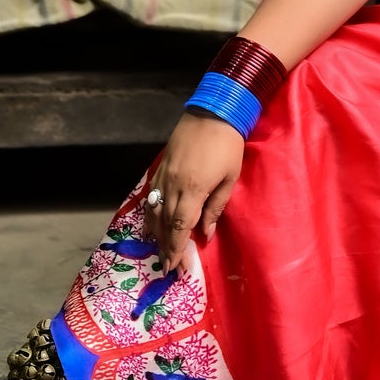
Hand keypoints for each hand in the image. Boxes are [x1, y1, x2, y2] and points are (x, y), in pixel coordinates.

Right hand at [143, 111, 244, 269]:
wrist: (213, 112)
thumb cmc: (228, 145)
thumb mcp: (230, 178)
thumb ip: (216, 207)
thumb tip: (206, 234)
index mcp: (192, 190)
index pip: (180, 227)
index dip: (176, 248)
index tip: (174, 267)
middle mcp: (172, 185)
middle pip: (165, 223)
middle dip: (166, 247)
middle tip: (168, 267)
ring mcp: (164, 175)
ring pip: (154, 211)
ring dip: (156, 234)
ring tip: (159, 250)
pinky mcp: (160, 167)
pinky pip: (151, 196)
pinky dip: (149, 213)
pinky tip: (150, 224)